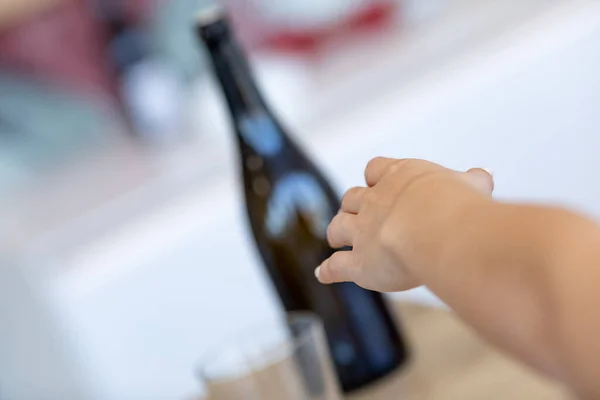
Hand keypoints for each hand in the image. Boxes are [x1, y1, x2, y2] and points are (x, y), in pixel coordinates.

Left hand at [316, 158, 493, 291]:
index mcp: (399, 177)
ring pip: (338, 226)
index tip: (376, 181)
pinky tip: (322, 274)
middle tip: (355, 214)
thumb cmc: (457, 205)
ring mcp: (362, 231)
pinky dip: (328, 270)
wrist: (437, 230)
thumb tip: (483, 174)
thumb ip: (473, 181)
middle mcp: (374, 201)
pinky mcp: (358, 262)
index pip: (376, 168)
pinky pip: (336, 266)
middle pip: (351, 197)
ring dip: (335, 231)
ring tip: (334, 237)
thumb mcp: (471, 186)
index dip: (375, 176)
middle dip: (352, 205)